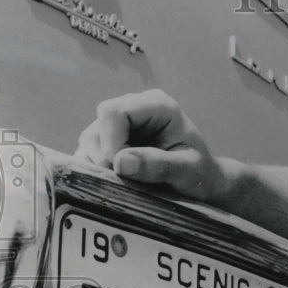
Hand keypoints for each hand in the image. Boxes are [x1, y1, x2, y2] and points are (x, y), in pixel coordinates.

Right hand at [75, 89, 223, 200]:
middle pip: (98, 126)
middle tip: (129, 180)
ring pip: (90, 141)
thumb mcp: (188, 171)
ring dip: (101, 166)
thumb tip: (120, 162)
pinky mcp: (109, 142)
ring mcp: (119, 125)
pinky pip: (88, 153)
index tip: (123, 168)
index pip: (114, 112)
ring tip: (130, 182)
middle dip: (106, 157)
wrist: (200, 182)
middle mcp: (134, 109)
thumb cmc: (199, 173)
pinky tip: (120, 182)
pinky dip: (97, 171)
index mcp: (156, 105)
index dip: (111, 141)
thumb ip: (159, 165)